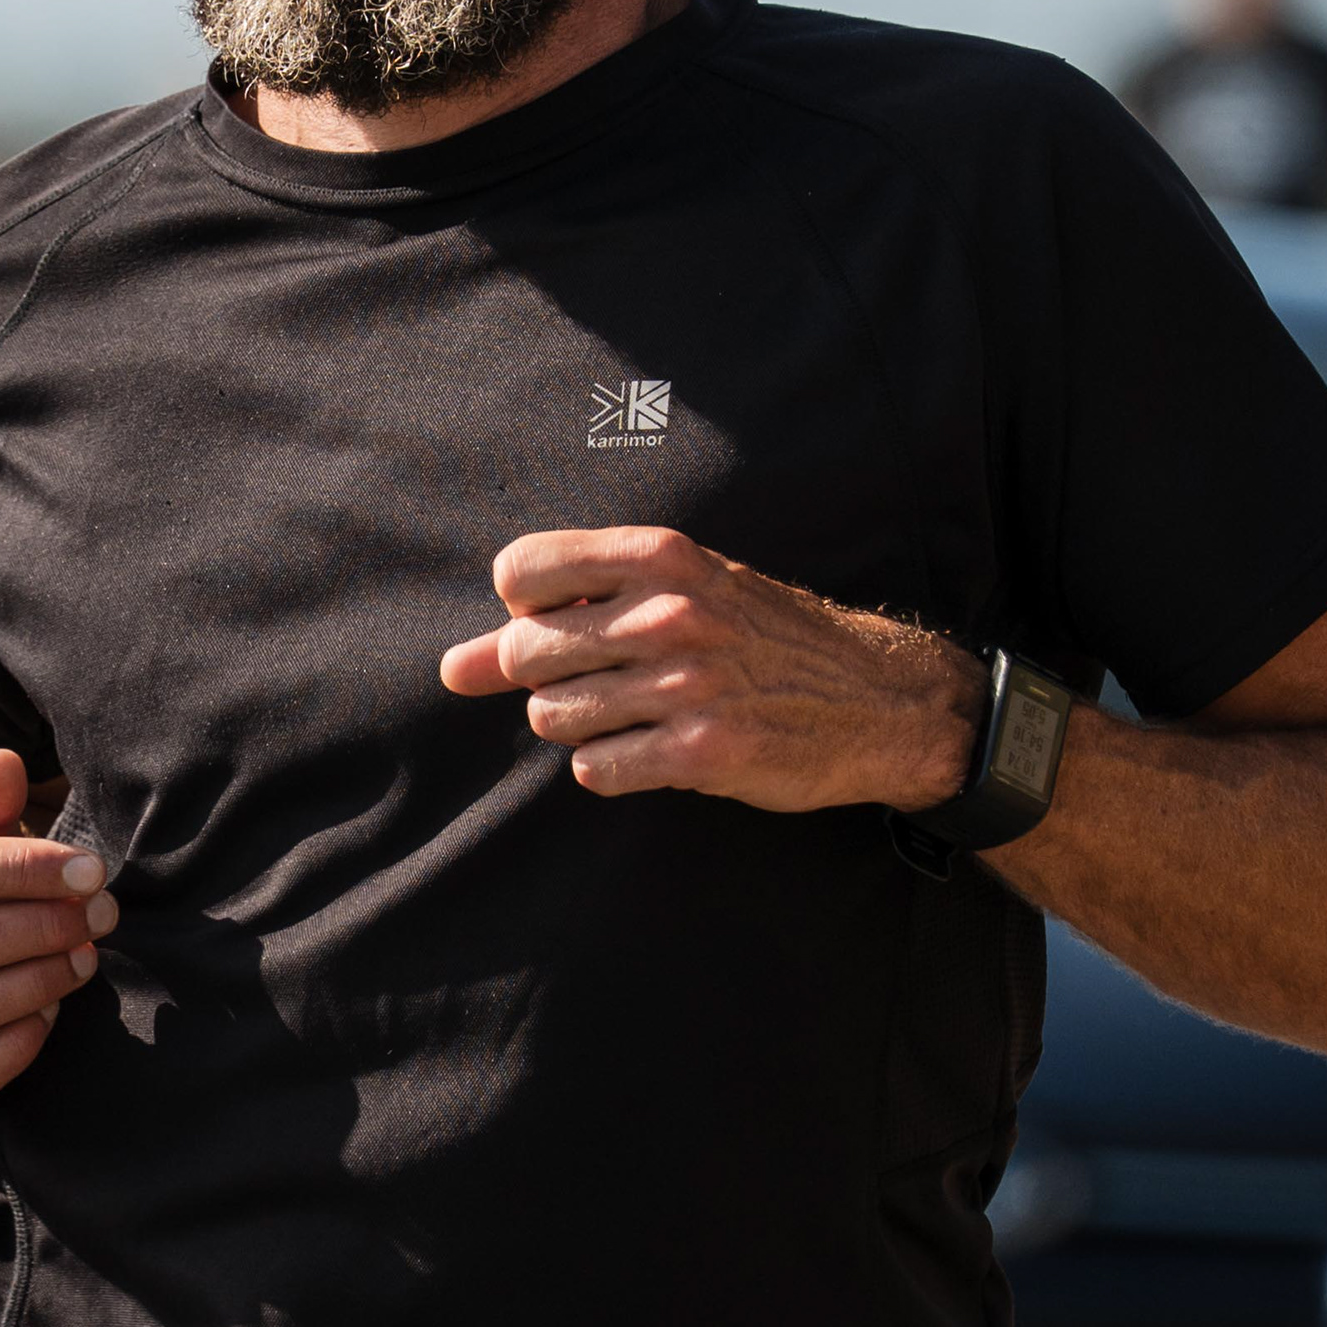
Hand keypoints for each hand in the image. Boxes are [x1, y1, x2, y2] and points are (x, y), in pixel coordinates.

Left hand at [438, 528, 983, 810]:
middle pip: (527, 653)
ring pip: (553, 717)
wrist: (875, 699)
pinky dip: (610, 768)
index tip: (571, 624)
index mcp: (663, 556)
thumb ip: (563, 618)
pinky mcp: (701, 753)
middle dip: (549, 678)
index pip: (521, 572)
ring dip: (581, 726)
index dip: (527, 609)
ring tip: (636, 714)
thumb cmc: (762, 639)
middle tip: (609, 681)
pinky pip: (594, 770)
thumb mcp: (679, 596)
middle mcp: (671, 613)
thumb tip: (451, 668)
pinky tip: (653, 751)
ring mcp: (687, 684)